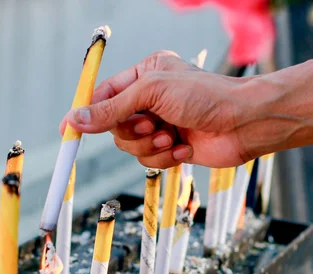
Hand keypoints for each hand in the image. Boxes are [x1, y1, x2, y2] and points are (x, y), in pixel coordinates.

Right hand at [60, 51, 253, 168]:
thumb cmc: (205, 96)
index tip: (67, 130)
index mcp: (144, 74)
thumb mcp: (151, 93)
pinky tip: (184, 148)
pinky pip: (148, 160)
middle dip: (132, 131)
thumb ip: (111, 108)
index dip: (86, 112)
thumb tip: (74, 120)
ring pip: (129, 146)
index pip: (103, 95)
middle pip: (114, 125)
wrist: (245, 123)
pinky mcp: (170, 147)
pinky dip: (164, 158)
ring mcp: (160, 124)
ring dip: (149, 146)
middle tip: (152, 125)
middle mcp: (150, 99)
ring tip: (172, 137)